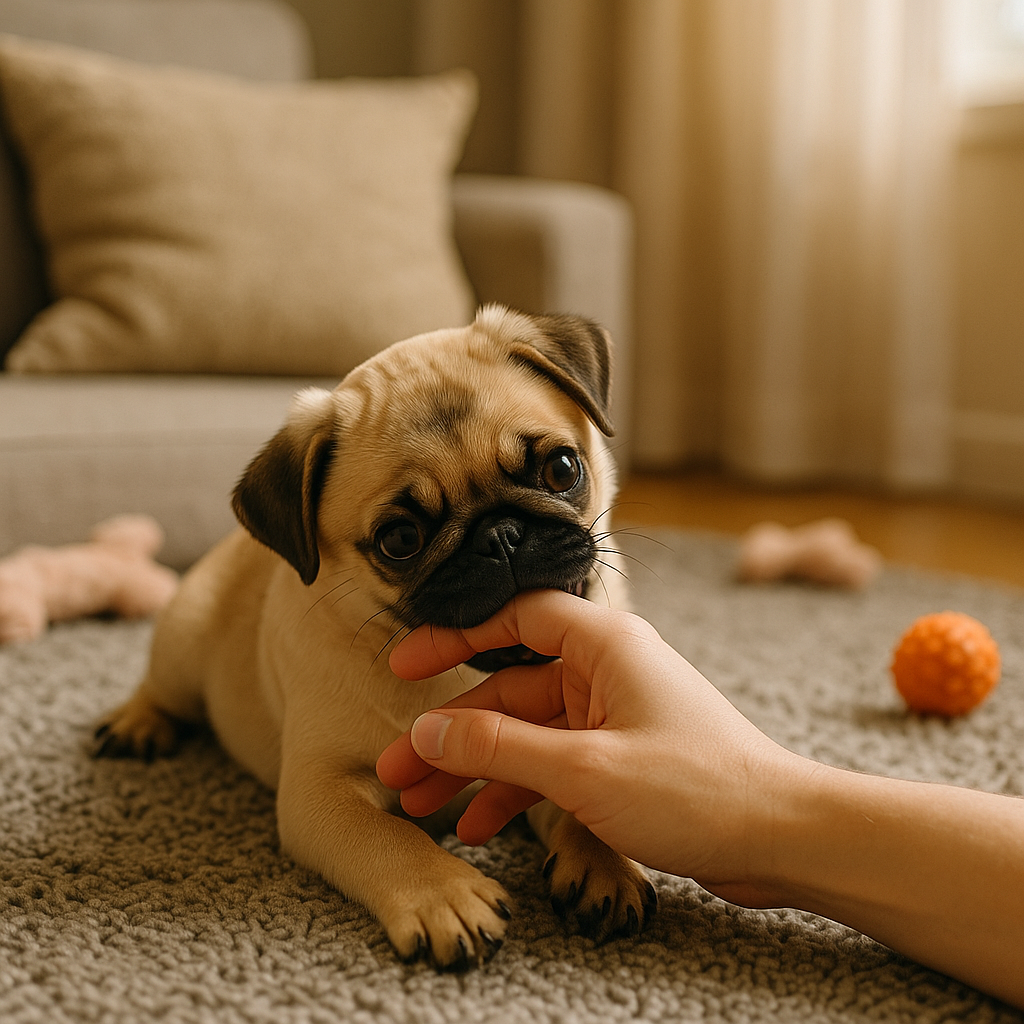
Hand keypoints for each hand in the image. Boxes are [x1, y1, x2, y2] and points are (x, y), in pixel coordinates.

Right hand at [376, 589, 805, 903]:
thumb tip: (428, 730)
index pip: (513, 619)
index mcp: (604, 644)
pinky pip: (552, 764)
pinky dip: (516, 791)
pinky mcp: (620, 756)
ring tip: (422, 805)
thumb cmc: (699, 790)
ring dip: (475, 768)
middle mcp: (606, 670)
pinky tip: (481, 826)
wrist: (781, 837)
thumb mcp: (584, 770)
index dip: (454, 637)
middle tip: (398, 768)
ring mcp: (612, 715)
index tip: (405, 665)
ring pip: (525, 733)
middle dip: (452, 732)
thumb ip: (500, 747)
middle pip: (508, 690)